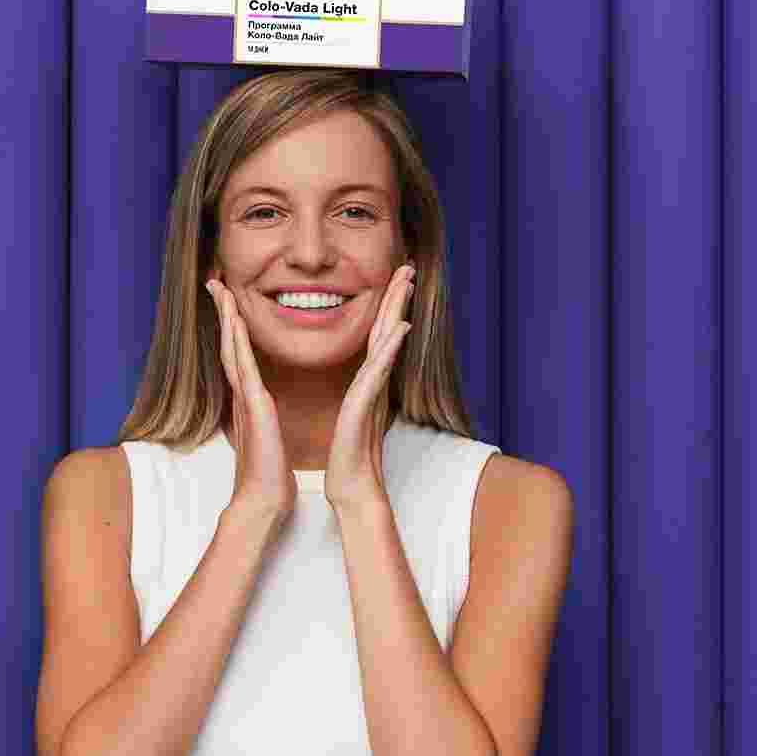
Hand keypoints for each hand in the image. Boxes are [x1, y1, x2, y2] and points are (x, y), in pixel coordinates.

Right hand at [205, 277, 294, 524]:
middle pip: (229, 344)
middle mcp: (242, 395)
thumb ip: (264, 422)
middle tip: (216, 282)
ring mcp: (245, 399)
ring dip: (226, 317)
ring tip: (220, 288)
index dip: (233, 328)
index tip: (229, 302)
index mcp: (248, 401)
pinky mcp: (253, 406)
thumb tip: (265, 416)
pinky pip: (244, 365)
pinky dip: (237, 341)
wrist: (263, 501)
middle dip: (223, 312)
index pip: (238, 356)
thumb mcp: (269, 439)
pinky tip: (234, 320)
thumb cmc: (269, 475)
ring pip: (232, 349)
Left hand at [323, 262, 415, 516]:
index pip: (378, 336)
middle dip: (397, 298)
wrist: (352, 487)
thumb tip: (364, 385)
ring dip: (397, 311)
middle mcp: (374, 382)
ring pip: (387, 343)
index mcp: (368, 382)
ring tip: (406, 283)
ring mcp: (373, 391)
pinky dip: (391, 348)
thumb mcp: (353, 417)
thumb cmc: (349, 456)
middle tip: (407, 268)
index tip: (394, 281)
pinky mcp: (366, 405)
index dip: (387, 308)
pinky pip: (379, 370)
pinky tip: (401, 328)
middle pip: (388, 331)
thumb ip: (362, 397)